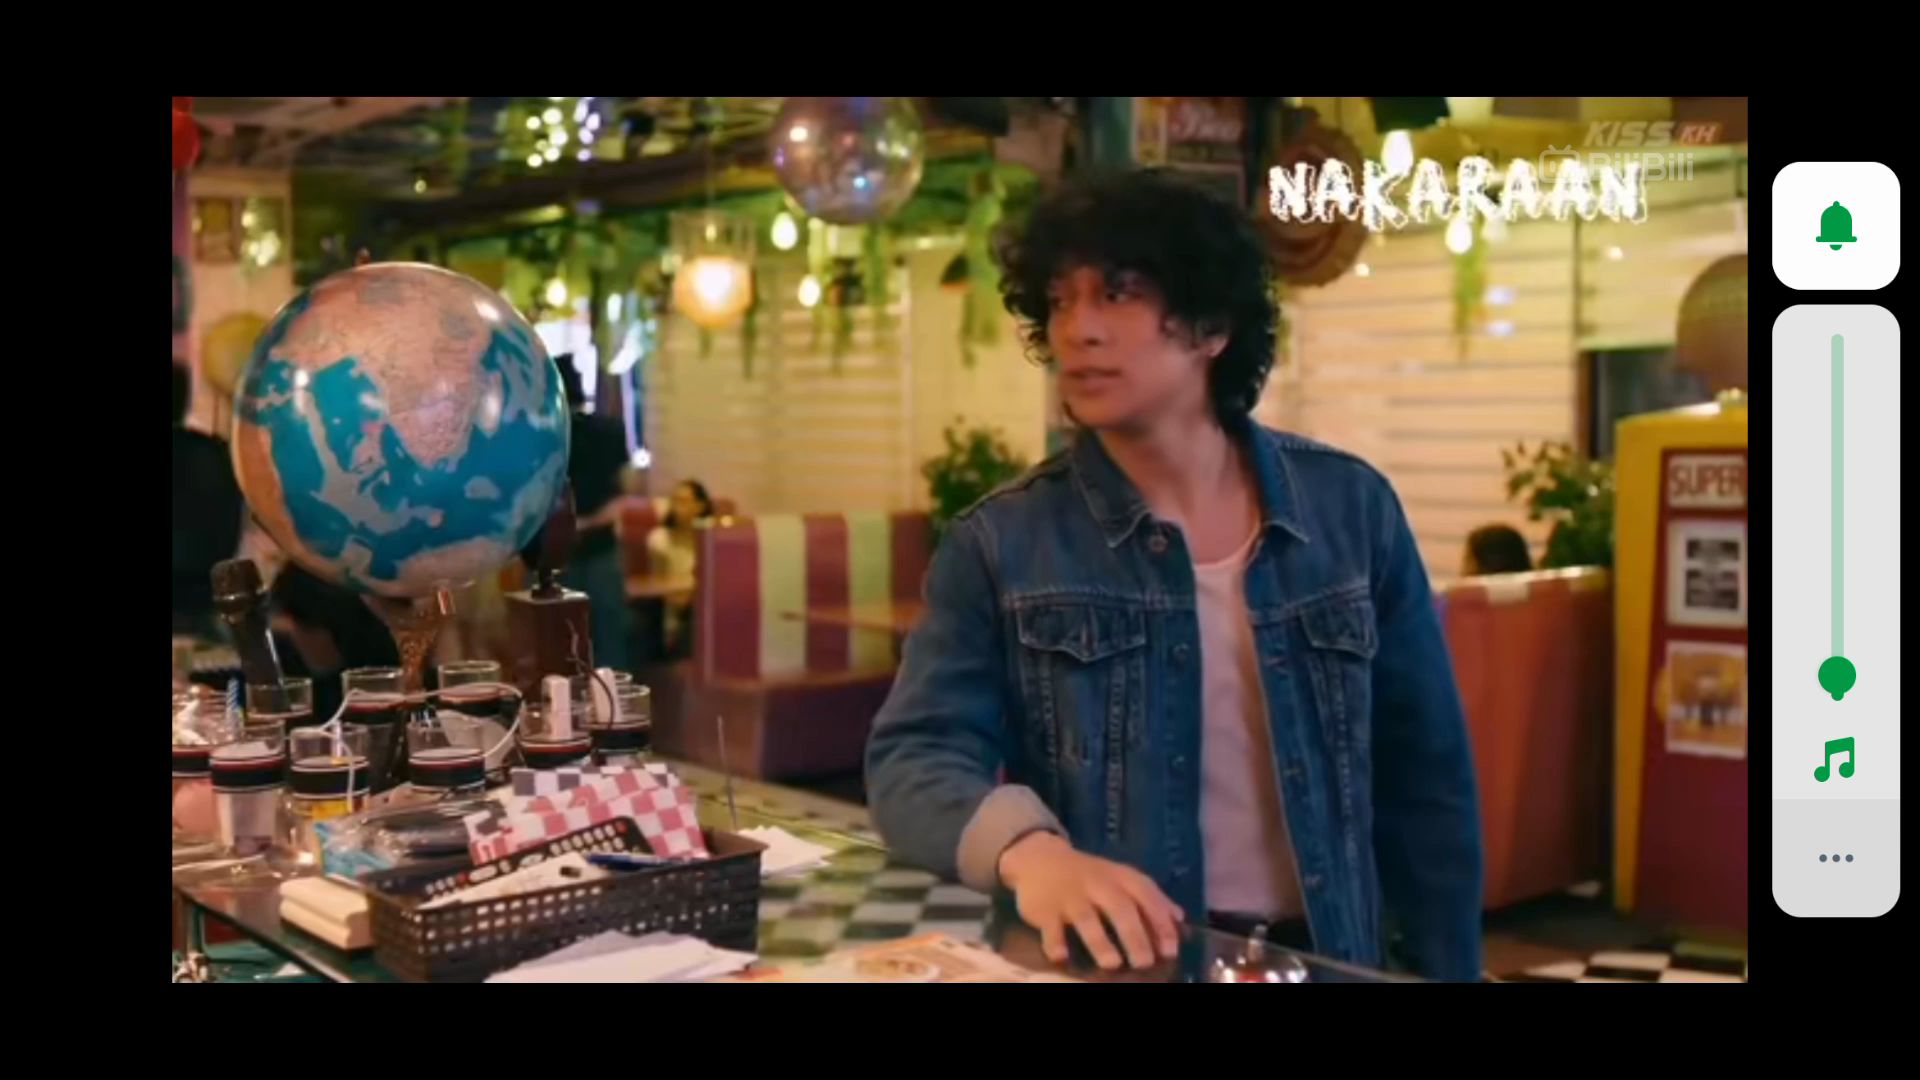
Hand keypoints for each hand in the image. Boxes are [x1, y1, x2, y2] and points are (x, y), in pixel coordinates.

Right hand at [997, 832, 1183, 971]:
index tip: (1170, 950)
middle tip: (1145, 962)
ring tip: (1112, 963)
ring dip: (1099, 941)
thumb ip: (1150, 897)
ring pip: (1085, 918)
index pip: (1145, 896)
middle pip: (1119, 909)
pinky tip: (1061, 957)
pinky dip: (1054, 941)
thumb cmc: (1089, 875)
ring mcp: (1069, 896)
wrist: (1040, 858)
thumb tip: (1180, 919)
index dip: (1159, 921)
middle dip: (1134, 936)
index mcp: (1120, 877)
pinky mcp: (1044, 908)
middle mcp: (1097, 884)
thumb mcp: (1121, 878)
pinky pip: (1049, 926)